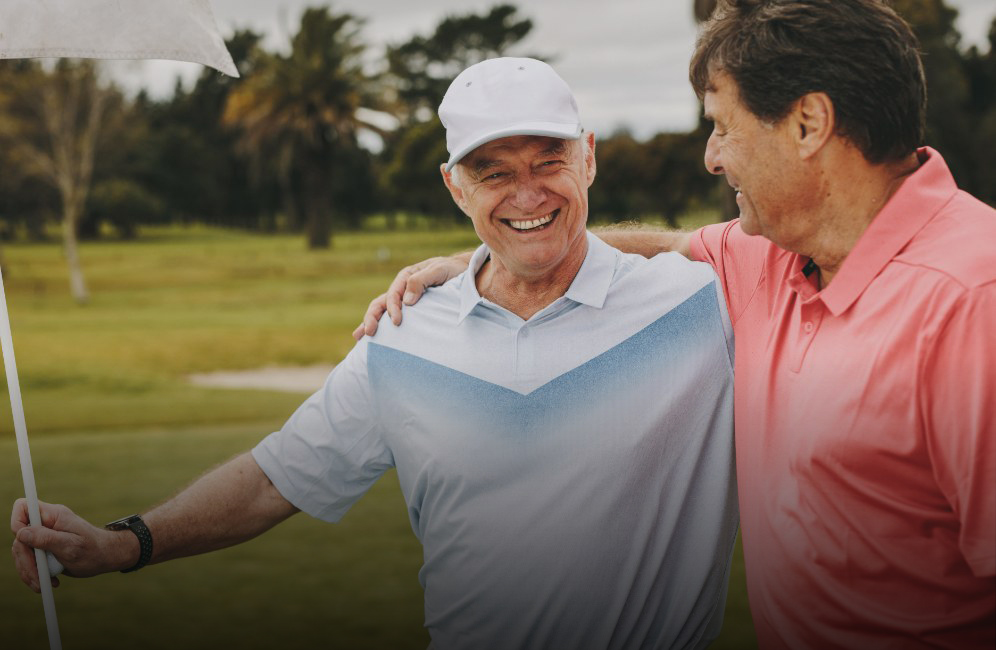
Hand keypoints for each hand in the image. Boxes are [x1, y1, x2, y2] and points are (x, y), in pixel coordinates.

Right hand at [10, 499, 135, 592]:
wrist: (106, 558)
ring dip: (29, 571)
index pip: (24, 507)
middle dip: (25, 559)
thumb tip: (21, 533)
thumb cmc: (93, 550)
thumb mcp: (70, 546)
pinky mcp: (44, 550)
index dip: (17, 523)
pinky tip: (49, 581)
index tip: (26, 543)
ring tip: (43, 584)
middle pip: (19, 536)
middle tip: (38, 577)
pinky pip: (29, 561)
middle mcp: (46, 524)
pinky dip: (34, 574)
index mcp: (53, 515)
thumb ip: (46, 538)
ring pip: (21, 551)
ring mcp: (44, 537)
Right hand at [352, 253, 471, 339]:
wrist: (463, 273)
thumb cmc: (451, 270)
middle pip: (381, 303)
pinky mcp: (410, 310)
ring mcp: (404, 300)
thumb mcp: (438, 271)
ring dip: (370, 323)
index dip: (392, 308)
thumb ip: (422, 281)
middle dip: (372, 318)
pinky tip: (371, 338)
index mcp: (406, 278)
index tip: (397, 322)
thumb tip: (407, 301)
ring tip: (360, 337)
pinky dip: (381, 326)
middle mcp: (401, 289)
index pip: (393, 294)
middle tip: (370, 333)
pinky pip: (391, 317)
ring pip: (382, 311)